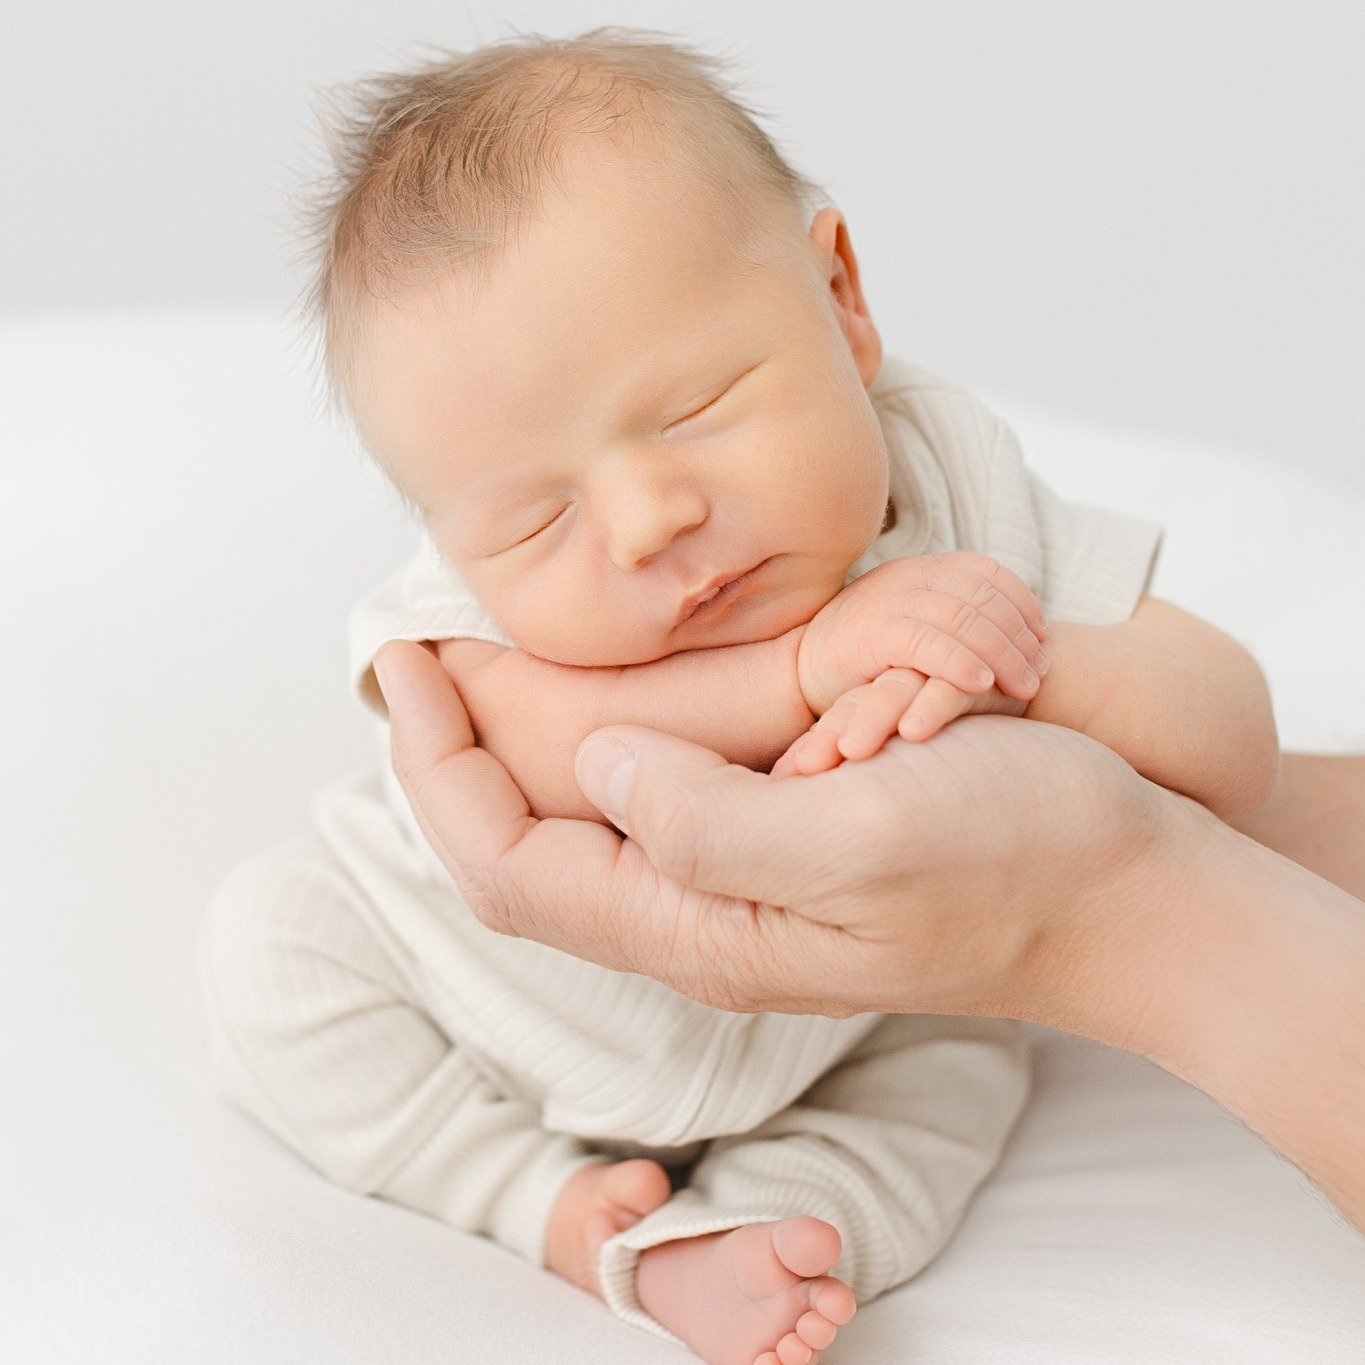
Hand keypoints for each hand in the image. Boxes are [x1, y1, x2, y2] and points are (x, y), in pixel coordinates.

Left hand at [374, 638, 1364, 1230]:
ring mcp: (740, 893)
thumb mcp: (867, 834)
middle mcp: (702, 920)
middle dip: (451, 762)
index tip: (406, 664)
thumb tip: (599, 765)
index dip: (434, 771)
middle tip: (424, 656)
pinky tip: (604, 697)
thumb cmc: (1018, 858)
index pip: (509, 864)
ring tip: (481, 667)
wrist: (1126, 892)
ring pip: (577, 834)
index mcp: (702, 926)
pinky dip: (595, 750)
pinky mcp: (780, 856)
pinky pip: (647, 810)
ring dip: (512, 757)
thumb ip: (715, 821)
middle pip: (523, 855)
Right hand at [795, 553, 1050, 720]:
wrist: (798, 669)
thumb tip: (1010, 637)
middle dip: (1020, 638)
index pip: (990, 575)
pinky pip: (929, 643)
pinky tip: (983, 685)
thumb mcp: (912, 625)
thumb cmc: (863, 658)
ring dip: (1003, 655)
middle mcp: (910, 576)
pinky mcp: (874, 632)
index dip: (1024, 607)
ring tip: (1026, 688)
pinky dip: (961, 662)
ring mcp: (891, 601)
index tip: (1043, 644)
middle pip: (984, 598)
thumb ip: (951, 621)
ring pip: (964, 619)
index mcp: (923, 569)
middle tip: (1041, 674)